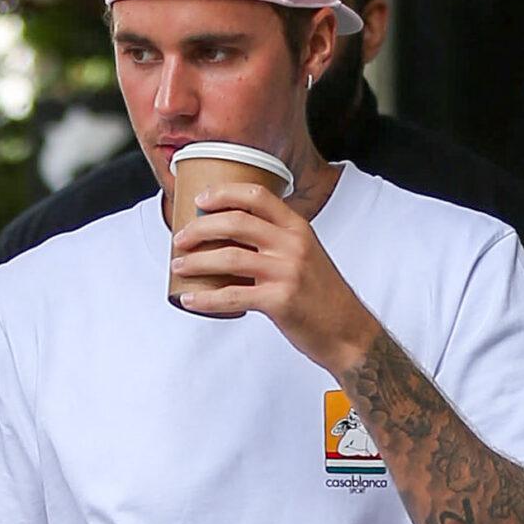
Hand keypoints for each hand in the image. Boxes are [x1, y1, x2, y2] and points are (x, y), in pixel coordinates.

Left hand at [170, 186, 374, 370]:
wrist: (347, 330)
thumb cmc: (321, 294)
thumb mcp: (305, 255)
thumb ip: (276, 241)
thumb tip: (232, 237)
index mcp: (297, 227)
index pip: (256, 195)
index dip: (224, 193)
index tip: (200, 200)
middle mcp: (292, 244)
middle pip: (236, 222)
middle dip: (200, 228)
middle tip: (180, 238)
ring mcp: (286, 271)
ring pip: (228, 257)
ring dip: (196, 261)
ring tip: (177, 265)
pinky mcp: (279, 301)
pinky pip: (231, 296)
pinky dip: (204, 299)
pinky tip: (188, 299)